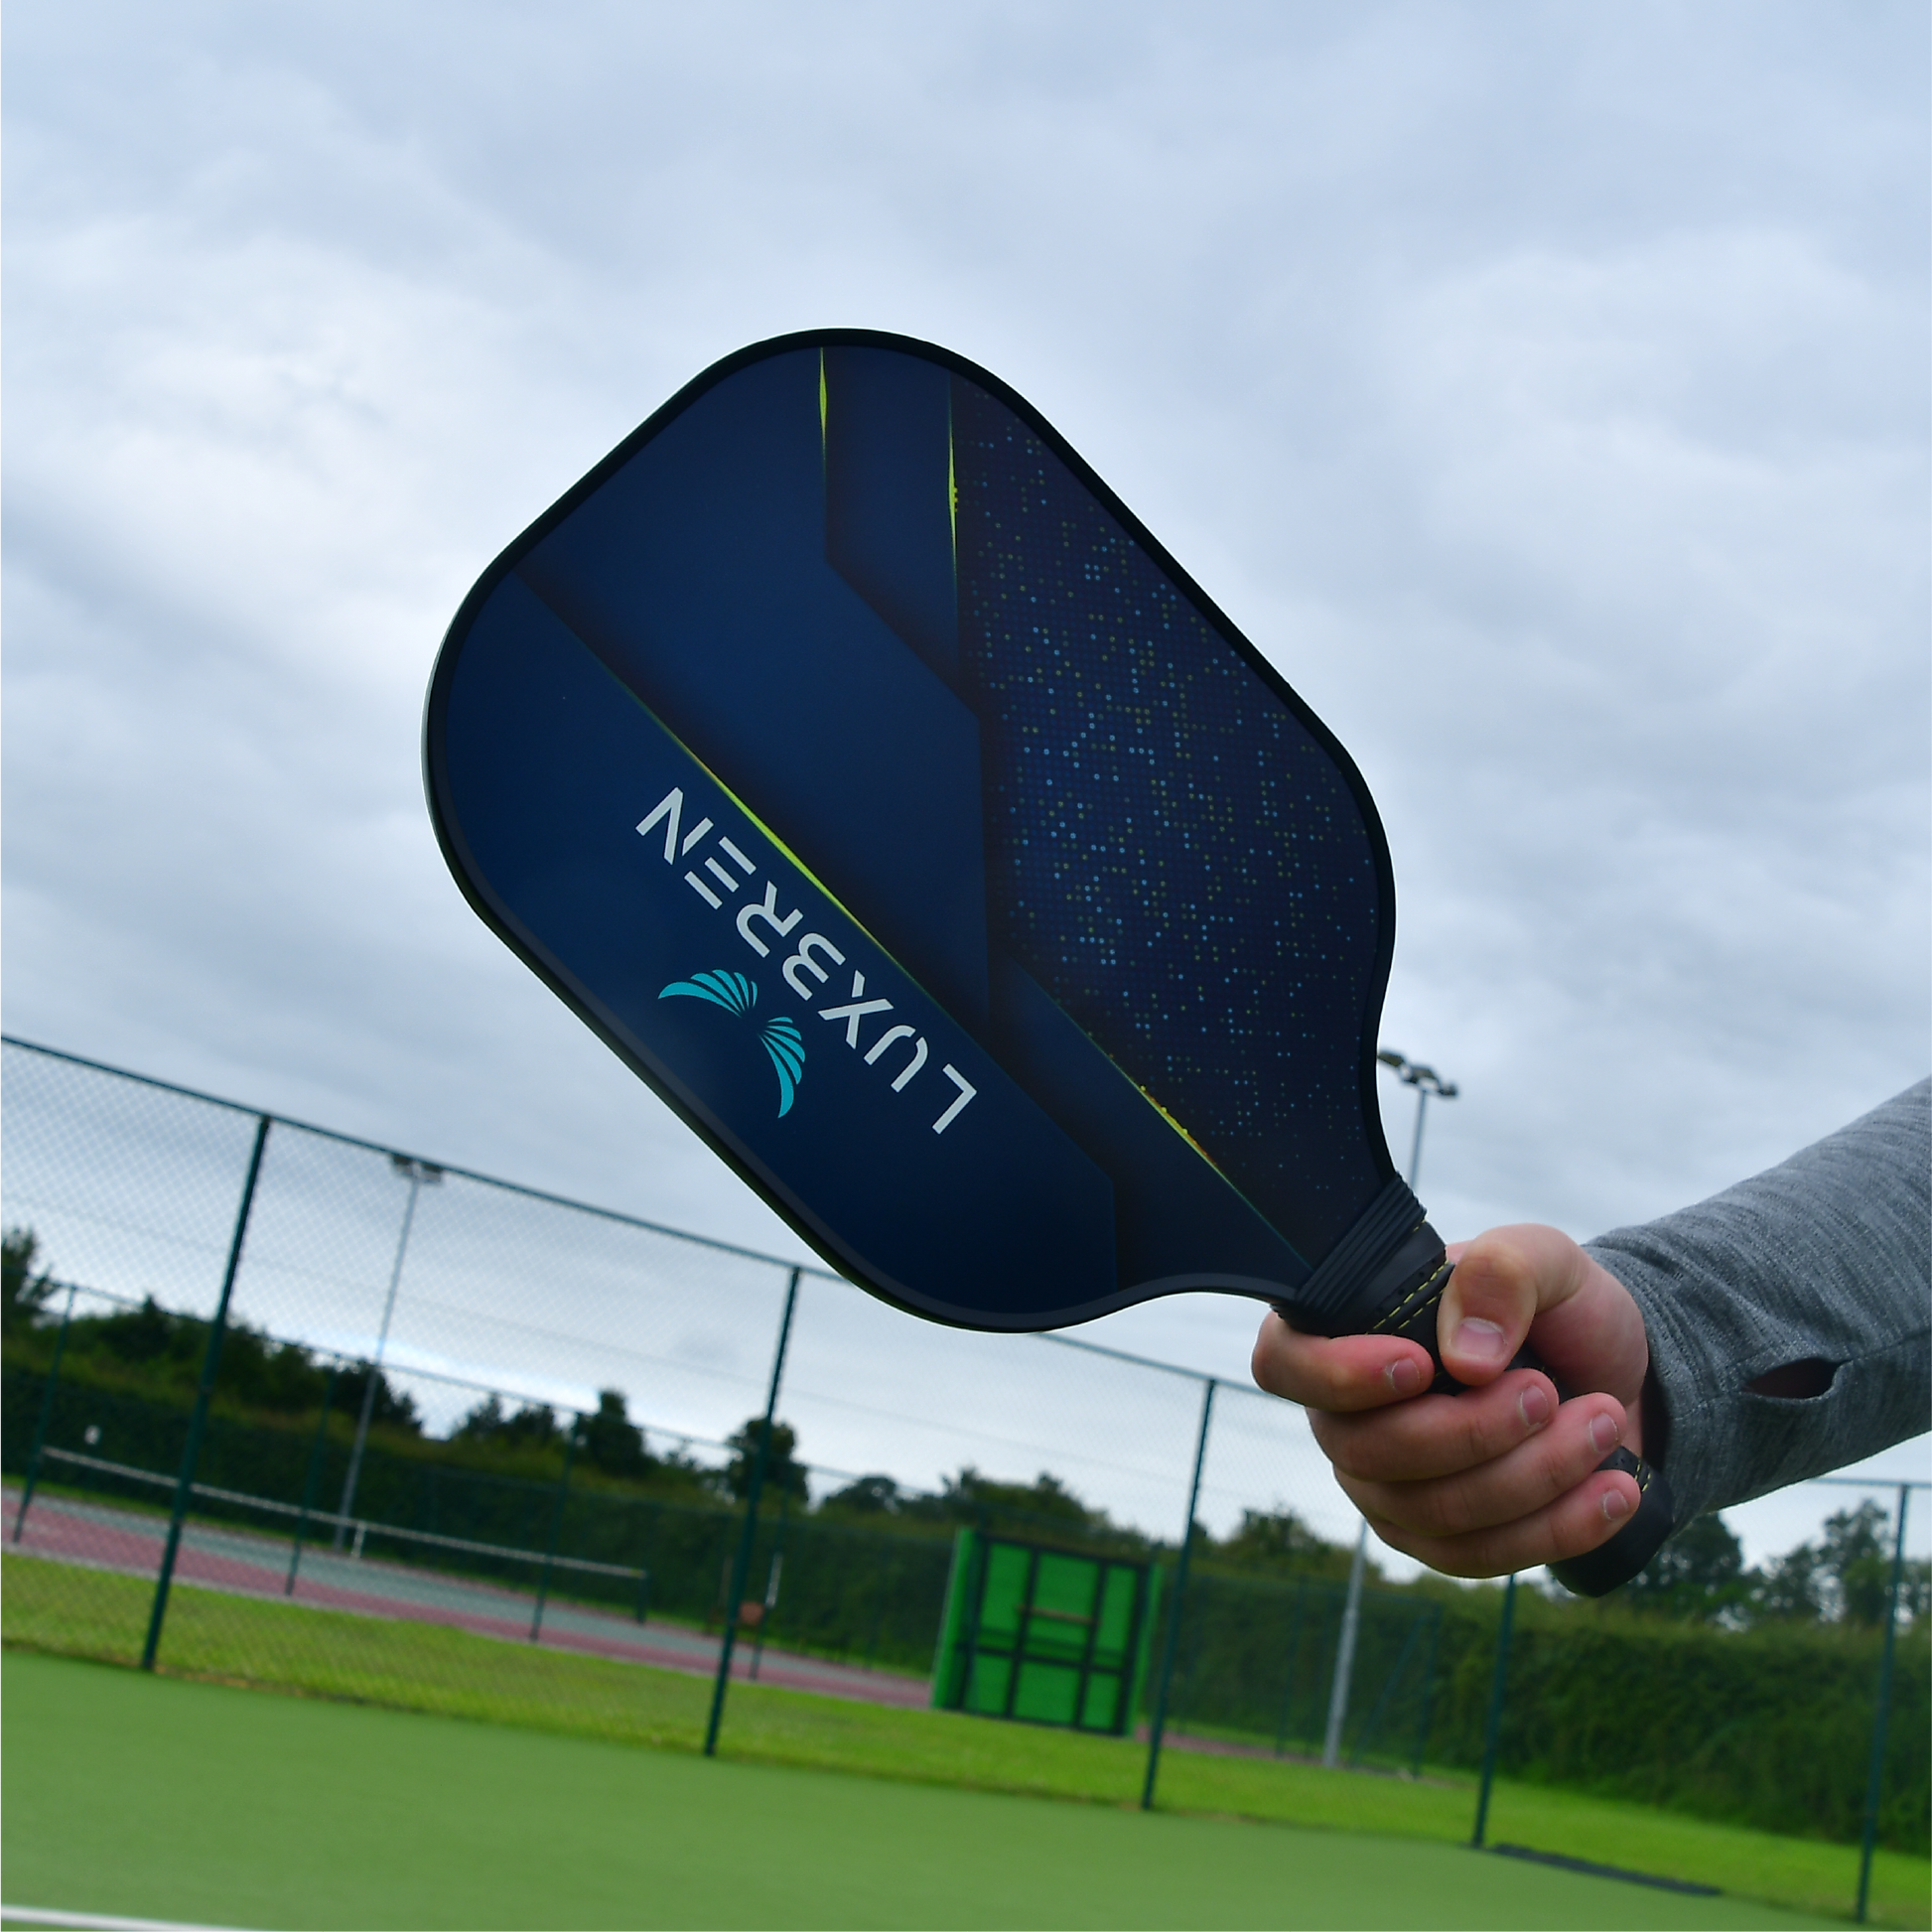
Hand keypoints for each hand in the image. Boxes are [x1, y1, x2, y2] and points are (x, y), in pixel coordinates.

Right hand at [1250, 1224, 1648, 1577]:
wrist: (1614, 1372)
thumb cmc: (1556, 1307)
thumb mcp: (1546, 1261)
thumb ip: (1503, 1272)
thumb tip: (1464, 1357)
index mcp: (1346, 1333)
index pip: (1285, 1363)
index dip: (1335, 1376)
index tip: (1420, 1365)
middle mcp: (1347, 1416)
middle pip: (1370, 1453)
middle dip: (1473, 1432)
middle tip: (1550, 1391)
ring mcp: (1388, 1487)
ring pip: (1434, 1513)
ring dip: (1531, 1476)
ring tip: (1601, 1423)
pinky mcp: (1442, 1540)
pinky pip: (1482, 1557)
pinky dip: (1557, 1528)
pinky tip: (1613, 1490)